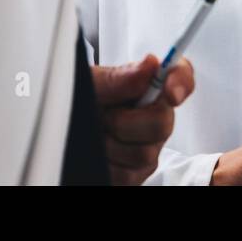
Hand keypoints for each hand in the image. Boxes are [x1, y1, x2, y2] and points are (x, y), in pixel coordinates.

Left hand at [91, 54, 194, 185]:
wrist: (60, 130)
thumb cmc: (78, 101)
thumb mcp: (90, 83)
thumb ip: (119, 77)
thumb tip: (150, 65)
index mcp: (148, 85)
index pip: (181, 76)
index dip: (181, 83)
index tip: (169, 91)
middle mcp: (155, 114)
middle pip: (163, 122)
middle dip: (126, 121)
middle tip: (104, 114)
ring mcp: (149, 145)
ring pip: (145, 154)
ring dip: (111, 145)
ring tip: (97, 132)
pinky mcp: (137, 172)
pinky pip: (130, 175)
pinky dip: (107, 165)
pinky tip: (99, 152)